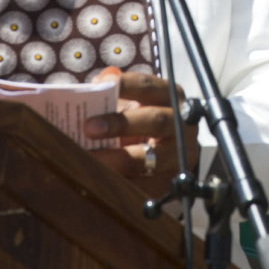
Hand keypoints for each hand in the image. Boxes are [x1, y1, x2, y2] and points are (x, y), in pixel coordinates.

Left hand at [83, 69, 196, 200]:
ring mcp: (179, 155)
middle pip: (155, 120)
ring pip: (150, 157)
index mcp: (171, 98)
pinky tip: (98, 179)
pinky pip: (145, 184)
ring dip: (115, 159)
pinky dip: (120, 182)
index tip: (98, 85)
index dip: (125, 85)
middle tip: (88, 128)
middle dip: (120, 124)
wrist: (168, 156)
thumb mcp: (133, 105)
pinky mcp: (172, 181)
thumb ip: (114, 95)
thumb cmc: (141, 123)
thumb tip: (93, 86)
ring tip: (87, 160)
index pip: (148, 87)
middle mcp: (181, 125)